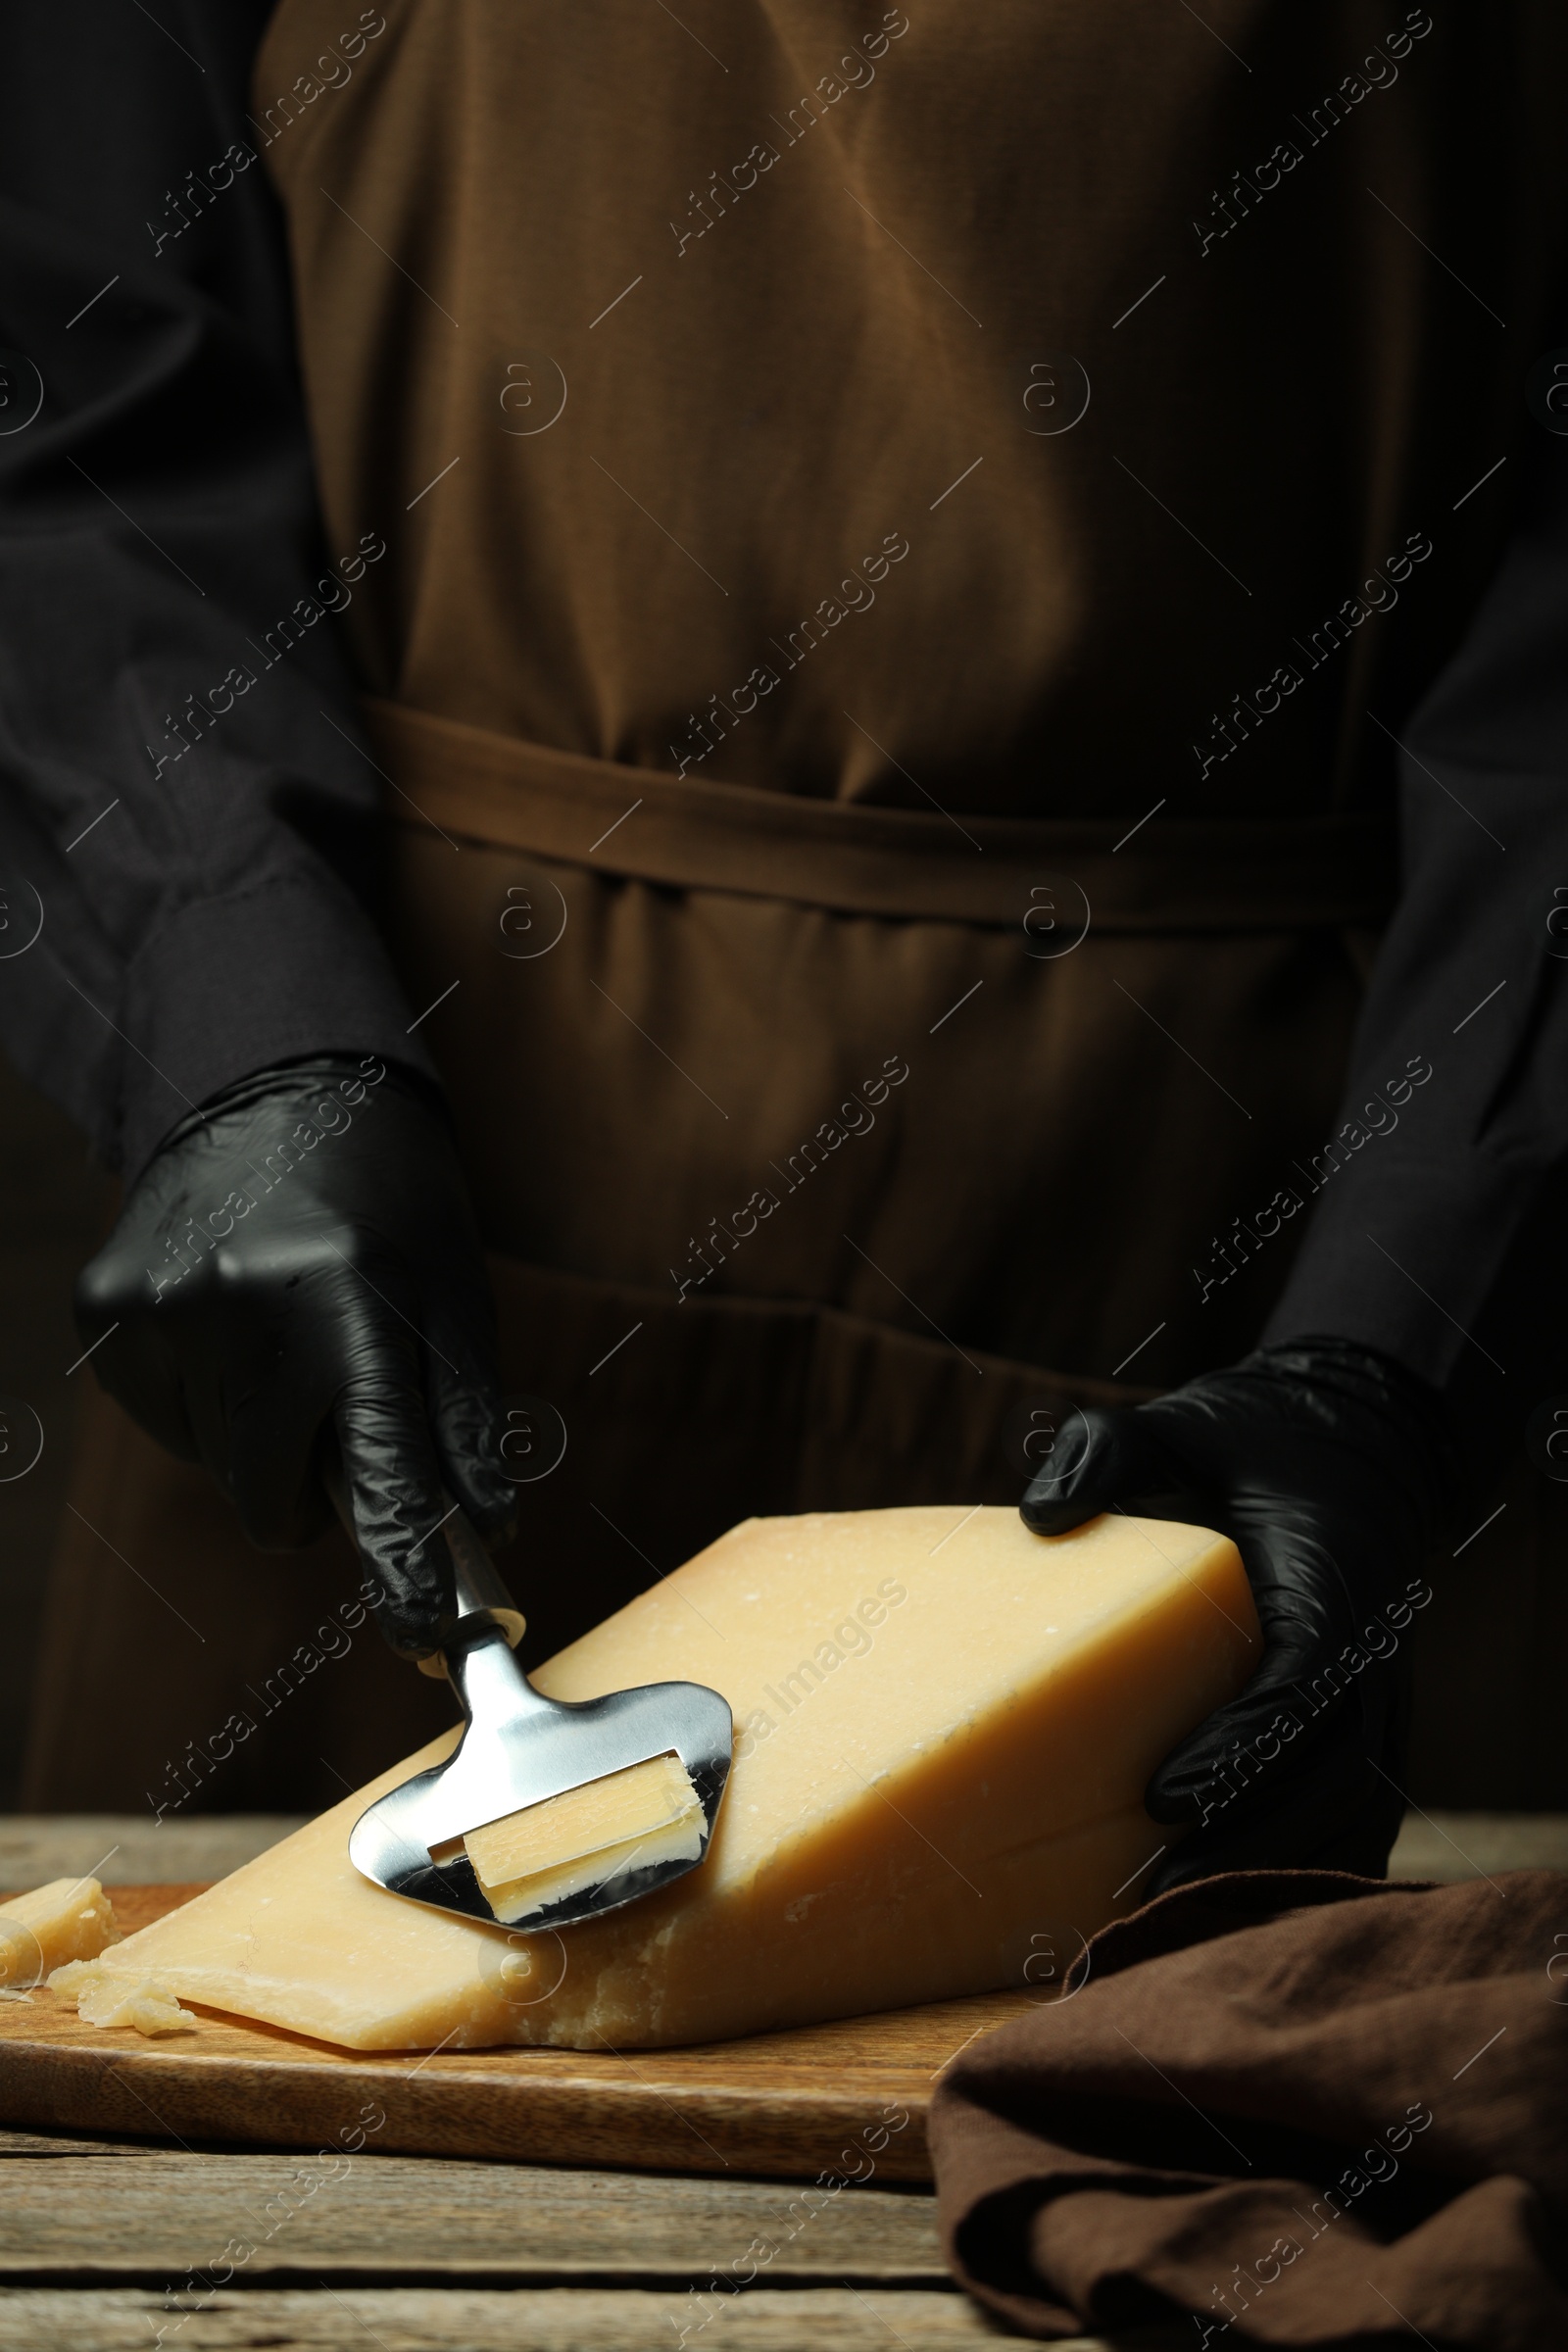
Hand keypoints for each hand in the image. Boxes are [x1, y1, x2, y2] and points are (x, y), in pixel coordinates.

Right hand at [74, 1056, 515, 1653]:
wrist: (274, 1083)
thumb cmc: (389, 1198)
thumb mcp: (455, 1293)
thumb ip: (469, 1417)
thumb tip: (487, 1529)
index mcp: (349, 1303)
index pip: (380, 1476)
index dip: (403, 1568)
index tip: (426, 1635)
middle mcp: (242, 1310)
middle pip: (274, 1501)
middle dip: (316, 1482)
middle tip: (345, 1407)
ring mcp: (160, 1313)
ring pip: (216, 1465)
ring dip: (259, 1434)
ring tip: (287, 1333)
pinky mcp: (106, 1312)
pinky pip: (166, 1417)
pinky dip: (205, 1396)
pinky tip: (232, 1321)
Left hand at [1019, 1340, 1448, 1889]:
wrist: (1346, 1445)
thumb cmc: (1247, 1444)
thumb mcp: (1177, 1424)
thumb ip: (1111, 1451)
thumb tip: (1040, 1514)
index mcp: (1331, 1584)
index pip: (1301, 1686)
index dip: (1240, 1750)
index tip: (1164, 1797)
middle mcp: (1370, 1652)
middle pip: (1333, 1771)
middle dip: (1246, 1836)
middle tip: (1147, 1889)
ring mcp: (1379, 1695)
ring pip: (1351, 1806)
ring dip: (1269, 1863)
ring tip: (1167, 1915)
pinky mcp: (1368, 1724)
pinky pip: (1355, 1813)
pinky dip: (1301, 1862)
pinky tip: (1225, 1907)